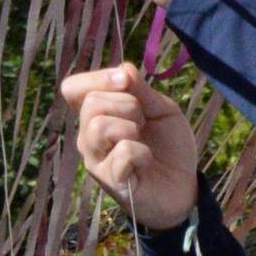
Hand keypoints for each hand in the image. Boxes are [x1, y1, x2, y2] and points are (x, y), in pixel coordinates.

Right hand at [61, 62, 200, 229]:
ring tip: (142, 139)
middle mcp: (88, 136)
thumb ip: (142, 90)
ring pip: (98, 126)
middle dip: (126, 104)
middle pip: (90, 103)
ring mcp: (95, 159)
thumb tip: (123, 68)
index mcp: (97, 114)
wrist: (183, 187)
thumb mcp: (161, 110)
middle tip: (143, 121)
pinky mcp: (109, 180)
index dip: (97, 78)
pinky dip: (142, 153)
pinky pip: (122, 152)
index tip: (126, 80)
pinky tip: (146, 161)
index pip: (73, 88)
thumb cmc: (168, 147)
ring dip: (130, 126)